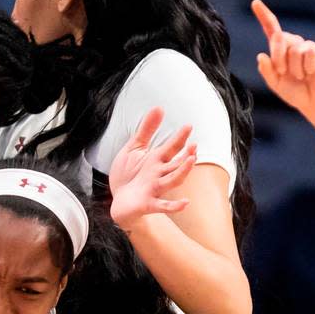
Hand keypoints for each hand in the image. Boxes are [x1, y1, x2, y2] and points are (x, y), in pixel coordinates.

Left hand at [108, 107, 196, 230]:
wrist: (119, 201)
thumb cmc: (128, 175)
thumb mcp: (134, 149)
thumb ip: (146, 130)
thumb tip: (160, 108)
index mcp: (156, 160)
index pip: (172, 148)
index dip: (180, 138)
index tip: (188, 126)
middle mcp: (159, 174)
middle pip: (175, 164)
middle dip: (185, 156)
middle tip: (195, 146)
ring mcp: (155, 189)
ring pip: (173, 180)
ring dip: (183, 172)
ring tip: (192, 161)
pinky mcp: (148, 203)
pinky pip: (163, 205)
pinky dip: (174, 206)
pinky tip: (186, 203)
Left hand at [251, 0, 314, 121]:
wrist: (312, 102)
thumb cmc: (294, 91)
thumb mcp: (275, 84)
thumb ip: (267, 71)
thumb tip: (261, 56)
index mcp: (280, 49)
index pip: (272, 29)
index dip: (264, 15)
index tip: (255, 2)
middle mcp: (294, 43)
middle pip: (280, 37)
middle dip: (278, 56)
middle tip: (283, 72)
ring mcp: (308, 46)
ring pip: (295, 50)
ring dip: (294, 68)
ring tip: (301, 76)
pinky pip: (309, 53)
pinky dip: (307, 67)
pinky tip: (311, 73)